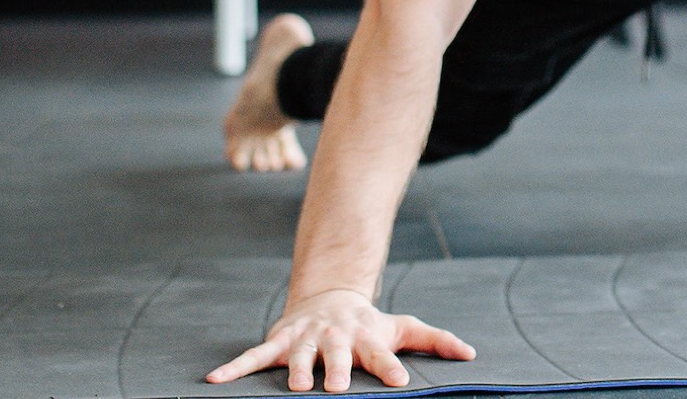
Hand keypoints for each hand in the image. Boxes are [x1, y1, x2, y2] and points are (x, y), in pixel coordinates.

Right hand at [204, 288, 476, 392]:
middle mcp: (335, 338)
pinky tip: (215, 381)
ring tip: (296, 387)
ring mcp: (305, 339)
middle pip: (336, 355)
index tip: (400, 382)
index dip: (390, 367)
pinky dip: (234, 368)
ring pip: (298, 356)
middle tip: (335, 387)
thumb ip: (435, 340)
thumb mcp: (401, 327)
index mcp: (366, 338)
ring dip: (296, 370)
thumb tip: (471, 354)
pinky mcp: (278, 341)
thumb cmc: (369, 324)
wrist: (329, 298)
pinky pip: (253, 356)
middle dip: (335, 369)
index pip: (381, 354)